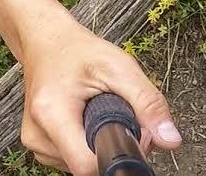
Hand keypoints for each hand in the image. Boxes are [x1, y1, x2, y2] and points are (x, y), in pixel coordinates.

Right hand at [20, 17, 180, 174]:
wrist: (46, 42)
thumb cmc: (77, 50)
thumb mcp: (119, 66)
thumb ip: (147, 103)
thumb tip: (170, 140)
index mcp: (52, 113)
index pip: (88, 165)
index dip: (120, 152)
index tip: (133, 131)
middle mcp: (38, 135)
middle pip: (88, 167)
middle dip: (113, 145)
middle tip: (119, 112)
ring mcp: (36, 144)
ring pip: (83, 166)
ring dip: (100, 144)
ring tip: (100, 111)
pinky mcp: (40, 147)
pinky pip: (73, 160)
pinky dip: (88, 143)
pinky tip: (88, 119)